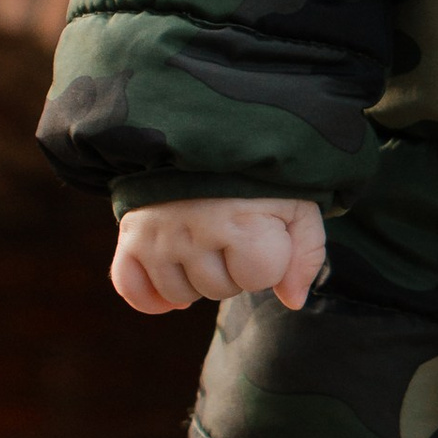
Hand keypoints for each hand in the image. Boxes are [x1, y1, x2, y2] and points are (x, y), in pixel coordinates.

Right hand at [111, 193, 326, 315]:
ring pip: (180, 294)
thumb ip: (306, 254)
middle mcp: (195, 228)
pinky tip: (172, 284)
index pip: (261, 278)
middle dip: (233, 270)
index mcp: (242, 219)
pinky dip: (151, 296)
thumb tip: (293, 301)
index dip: (270, 260)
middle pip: (220, 290)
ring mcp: (158, 234)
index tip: (265, 231)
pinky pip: (132, 289)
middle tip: (232, 234)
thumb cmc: (258, 176)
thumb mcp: (297, 204)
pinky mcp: (130, 236)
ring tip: (205, 244)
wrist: (203, 135)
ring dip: (197, 280)